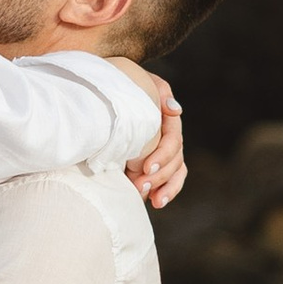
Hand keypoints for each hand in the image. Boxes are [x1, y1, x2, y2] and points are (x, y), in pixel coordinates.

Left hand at [112, 60, 185, 207]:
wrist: (105, 92)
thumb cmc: (121, 84)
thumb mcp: (138, 81)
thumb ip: (159, 92)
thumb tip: (175, 110)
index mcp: (166, 117)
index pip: (173, 139)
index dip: (163, 154)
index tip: (146, 168)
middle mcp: (168, 135)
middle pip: (176, 159)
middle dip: (161, 176)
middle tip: (141, 186)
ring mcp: (163, 150)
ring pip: (177, 171)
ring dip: (167, 187)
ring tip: (154, 201)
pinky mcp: (155, 163)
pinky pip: (169, 179)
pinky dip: (166, 191)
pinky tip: (156, 202)